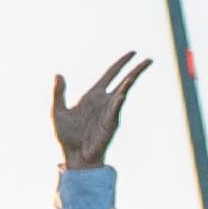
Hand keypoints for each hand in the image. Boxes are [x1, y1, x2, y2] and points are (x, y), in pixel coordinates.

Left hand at [48, 53, 150, 172]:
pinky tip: (121, 95)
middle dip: (136, 70)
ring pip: (123, 93)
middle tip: (149, 59)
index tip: (132, 52)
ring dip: (129, 83)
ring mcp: (110, 111)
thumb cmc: (67, 135)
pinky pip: (115, 110)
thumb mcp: (58, 111)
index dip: (121, 63)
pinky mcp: (110, 123)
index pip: (111, 74)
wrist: (74, 155)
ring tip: (134, 75)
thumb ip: (58, 93)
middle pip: (124, 80)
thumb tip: (58, 74)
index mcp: (93, 95)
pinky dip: (118, 102)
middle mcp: (105, 101)